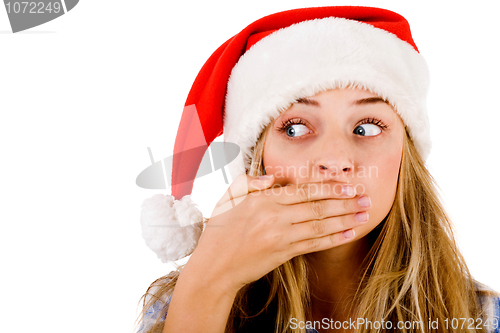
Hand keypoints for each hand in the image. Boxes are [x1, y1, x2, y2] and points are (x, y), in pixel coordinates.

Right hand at [186, 174, 369, 292]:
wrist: (214, 267)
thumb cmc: (219, 231)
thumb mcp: (227, 198)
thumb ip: (249, 183)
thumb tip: (273, 178)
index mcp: (262, 200)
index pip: (303, 189)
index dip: (329, 186)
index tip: (348, 184)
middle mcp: (274, 217)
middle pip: (317, 206)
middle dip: (345, 201)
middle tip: (366, 197)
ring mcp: (280, 237)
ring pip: (320, 225)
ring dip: (345, 219)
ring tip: (365, 214)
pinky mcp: (283, 254)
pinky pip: (314, 244)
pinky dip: (333, 239)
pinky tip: (348, 234)